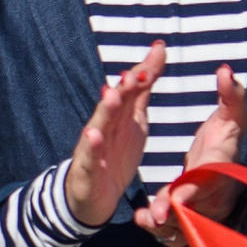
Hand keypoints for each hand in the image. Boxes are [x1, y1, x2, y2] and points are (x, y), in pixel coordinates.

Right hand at [64, 39, 161, 226]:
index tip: (158, 51)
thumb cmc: (114, 153)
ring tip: (112, 96)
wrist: (92, 196)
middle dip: (123, 88)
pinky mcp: (88, 170)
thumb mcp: (134, 120)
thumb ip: (143, 88)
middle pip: (114, 105)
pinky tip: (93, 136)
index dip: (143, 72)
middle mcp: (104, 126)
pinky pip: (90, 157)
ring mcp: (93, 147)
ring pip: (99, 126)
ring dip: (105, 111)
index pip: (131, 90)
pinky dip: (91, 147)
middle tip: (134, 73)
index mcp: (119, 116)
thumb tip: (158, 50)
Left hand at [136, 66, 246, 246]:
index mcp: (221, 166)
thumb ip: (232, 96)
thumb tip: (226, 71)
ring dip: (162, 224)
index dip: (194, 188)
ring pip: (182, 222)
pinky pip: (175, 229)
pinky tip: (144, 221)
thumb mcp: (233, 118)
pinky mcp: (189, 218)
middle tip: (154, 215)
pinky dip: (160, 228)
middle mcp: (213, 191)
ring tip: (144, 219)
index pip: (209, 178)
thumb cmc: (227, 141)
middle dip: (172, 210)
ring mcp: (202, 208)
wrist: (228, 175)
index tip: (178, 198)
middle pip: (192, 206)